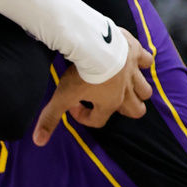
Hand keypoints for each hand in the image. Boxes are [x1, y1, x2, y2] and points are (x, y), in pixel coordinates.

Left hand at [33, 28, 154, 144]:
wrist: (96, 45)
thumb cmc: (81, 73)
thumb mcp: (62, 96)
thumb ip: (50, 118)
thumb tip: (38, 141)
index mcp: (109, 103)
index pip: (99, 121)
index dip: (82, 117)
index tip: (71, 107)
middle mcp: (126, 91)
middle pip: (136, 110)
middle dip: (125, 109)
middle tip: (107, 99)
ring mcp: (134, 73)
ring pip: (145, 90)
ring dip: (137, 89)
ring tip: (121, 83)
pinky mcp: (137, 53)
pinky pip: (147, 61)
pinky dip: (142, 62)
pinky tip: (131, 60)